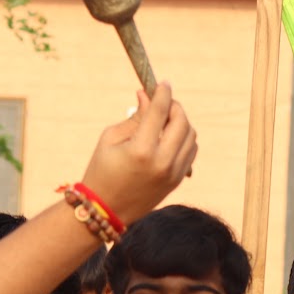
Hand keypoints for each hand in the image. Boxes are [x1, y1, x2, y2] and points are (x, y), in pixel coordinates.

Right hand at [79, 82, 196, 225]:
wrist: (106, 210)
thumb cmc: (102, 170)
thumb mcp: (111, 138)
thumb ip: (135, 116)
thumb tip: (147, 95)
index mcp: (141, 150)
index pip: (160, 112)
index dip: (162, 93)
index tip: (163, 83)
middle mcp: (162, 161)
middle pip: (182, 122)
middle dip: (174, 107)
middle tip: (163, 102)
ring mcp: (173, 172)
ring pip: (191, 136)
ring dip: (181, 122)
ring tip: (164, 120)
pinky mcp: (178, 179)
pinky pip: (191, 151)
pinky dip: (184, 139)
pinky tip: (169, 136)